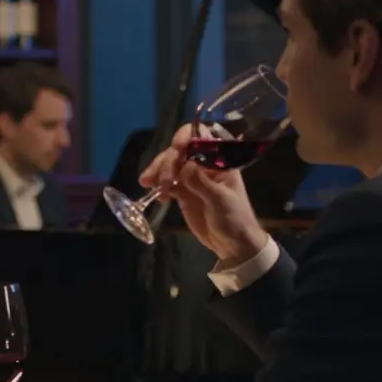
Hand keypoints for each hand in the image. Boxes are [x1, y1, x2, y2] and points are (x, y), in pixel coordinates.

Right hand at [138, 124, 269, 262]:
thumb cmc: (235, 219)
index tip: (176, 147)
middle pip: (180, 151)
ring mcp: (192, 177)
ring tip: (147, 184)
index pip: (202, 137)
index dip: (187, 137)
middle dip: (168, 161)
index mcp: (220, 160)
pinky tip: (156, 196)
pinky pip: (167, 182)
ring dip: (158, 171)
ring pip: (170, 165)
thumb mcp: (220, 201)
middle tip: (161, 181)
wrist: (232, 244)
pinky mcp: (183, 191)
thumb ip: (202, 183)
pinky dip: (158, 186)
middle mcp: (205, 164)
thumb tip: (184, 166)